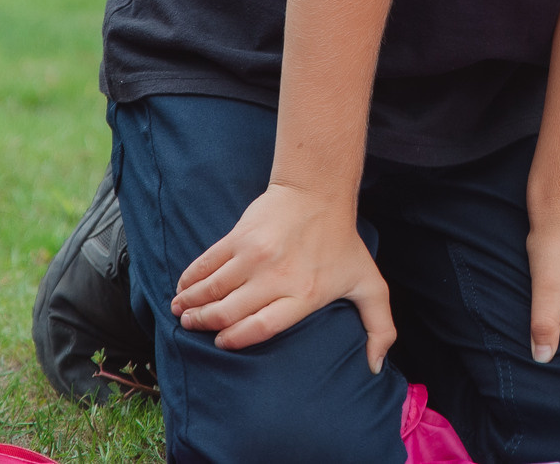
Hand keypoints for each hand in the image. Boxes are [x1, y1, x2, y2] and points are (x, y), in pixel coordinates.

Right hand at [171, 182, 395, 369]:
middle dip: (206, 323)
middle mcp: (276, 278)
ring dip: (192, 304)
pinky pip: (207, 263)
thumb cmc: (342, 243)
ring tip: (181, 313)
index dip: (237, 339)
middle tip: (192, 328)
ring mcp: (254, 256)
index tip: (222, 343)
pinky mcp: (239, 237)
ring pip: (213, 289)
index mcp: (304, 296)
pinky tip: (181, 288)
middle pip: (230, 312)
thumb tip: (376, 367)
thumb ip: (379, 326)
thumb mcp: (370, 284)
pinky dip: (190, 278)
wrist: (318, 192)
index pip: (263, 327)